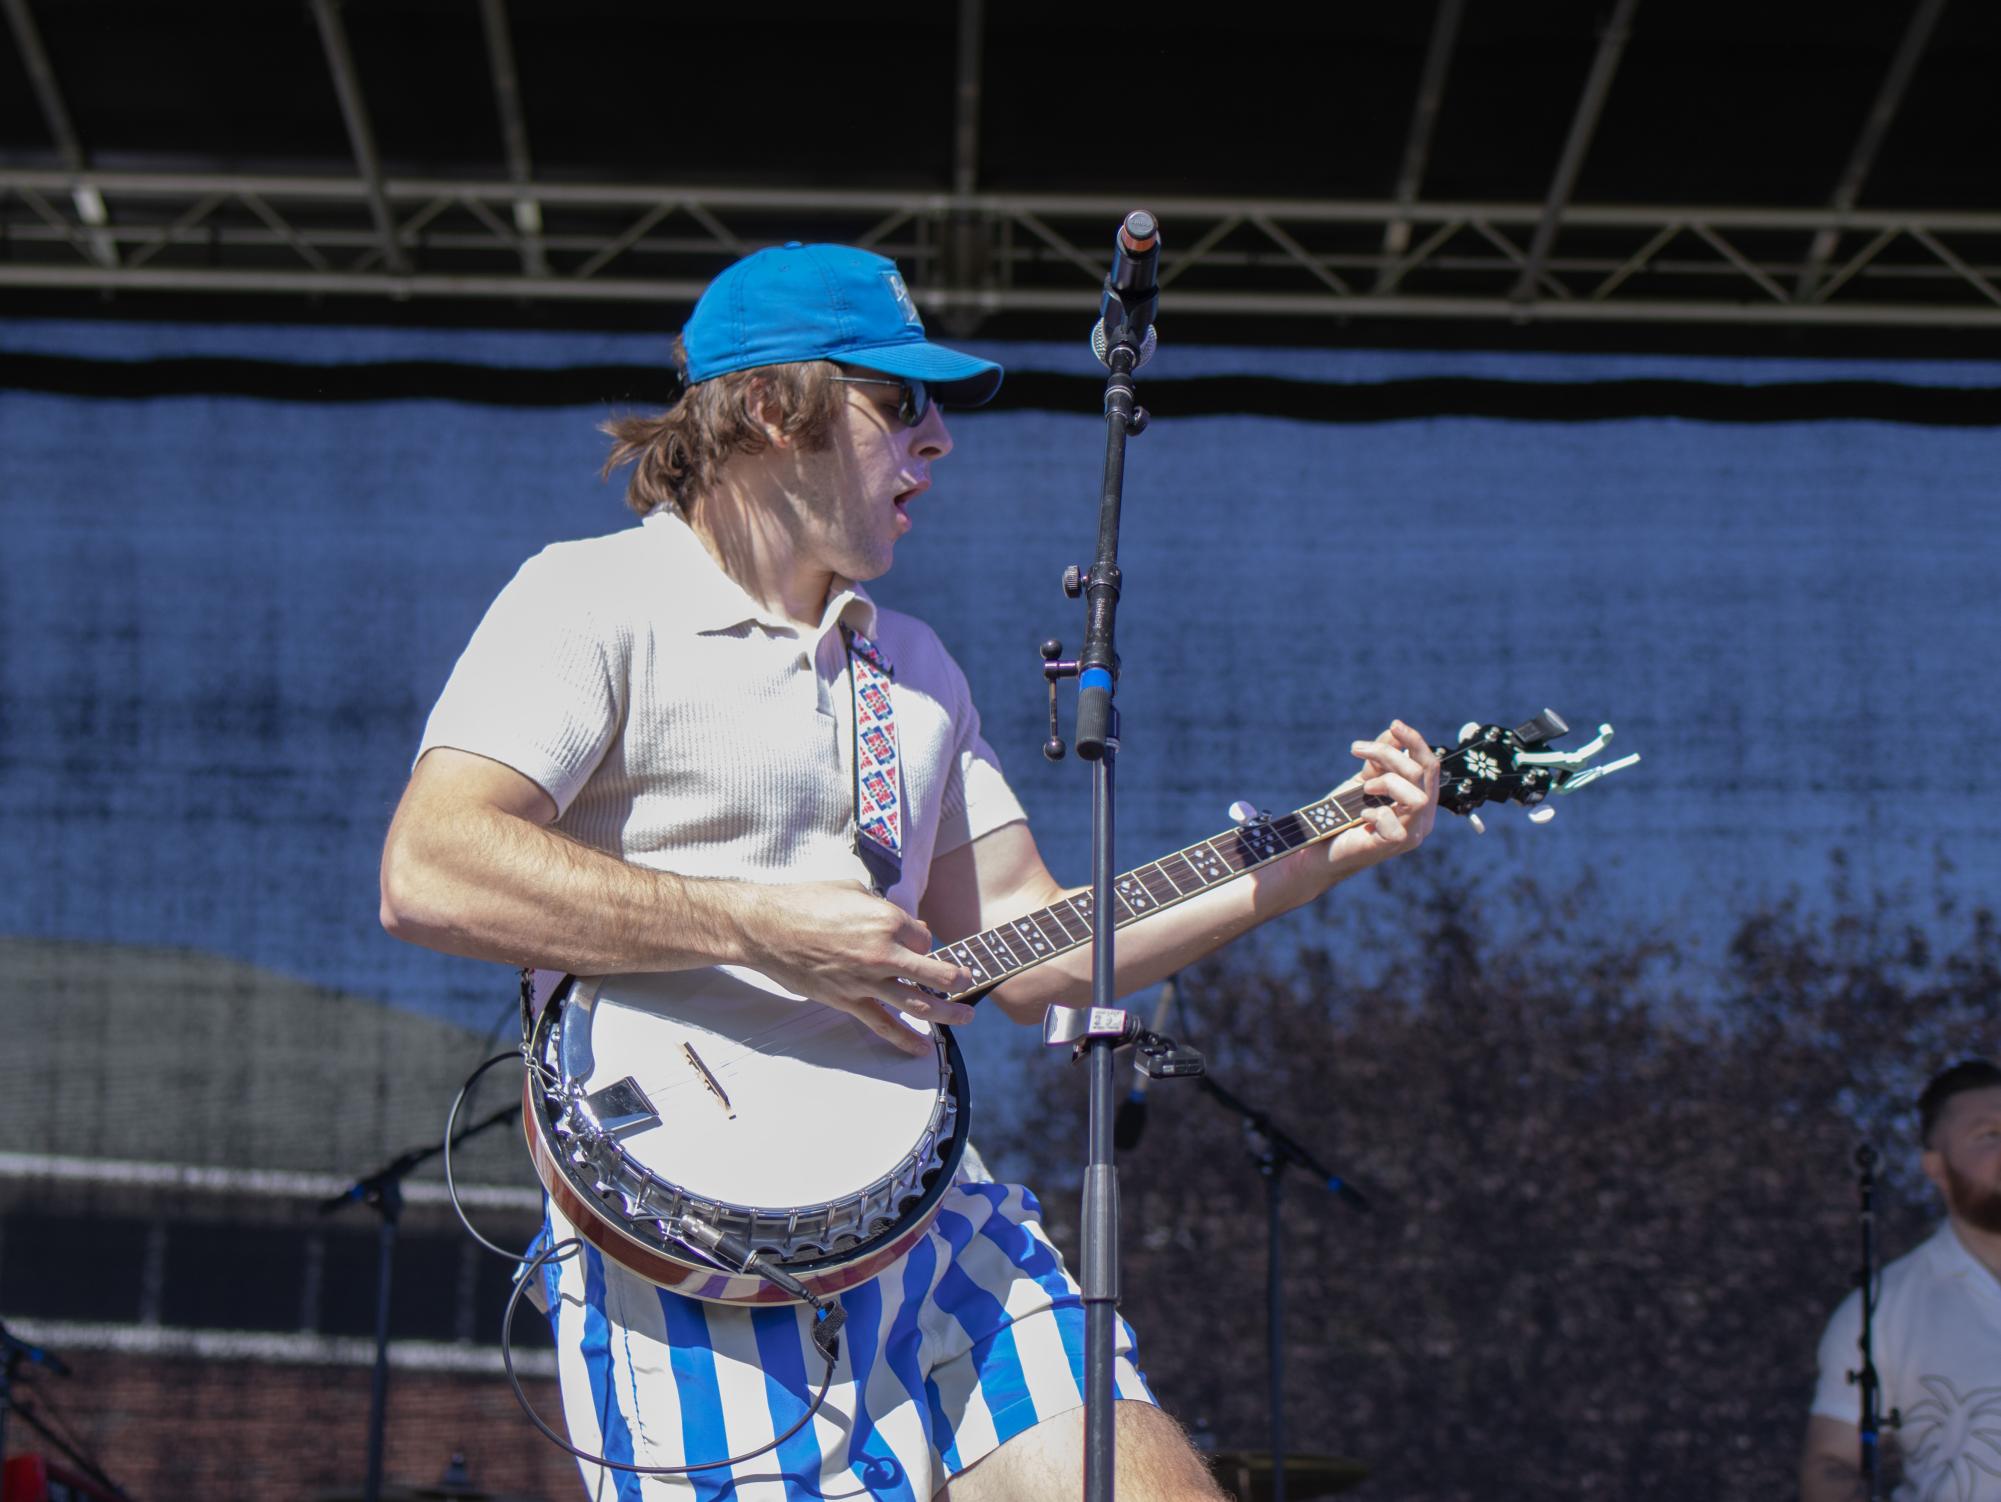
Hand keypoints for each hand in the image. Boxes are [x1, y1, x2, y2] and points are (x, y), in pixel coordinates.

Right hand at [734, 880, 975, 1054]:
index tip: (916, 942)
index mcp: (887, 920)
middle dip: (957, 980)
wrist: (766, 928)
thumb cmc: (805, 903)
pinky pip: (882, 1025)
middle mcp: (883, 952)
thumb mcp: (852, 891)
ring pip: (917, 1003)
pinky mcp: (848, 1001)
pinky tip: (921, 1049)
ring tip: (965, 1018)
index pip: (923, 937)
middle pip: (935, 972)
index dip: (922, 940)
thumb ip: (883, 908)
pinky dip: (904, 1039)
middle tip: (969, 983)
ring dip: (946, 1013)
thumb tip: (906, 924)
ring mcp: (867, 981)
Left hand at [1321, 720, 1440, 876]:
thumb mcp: (1365, 779)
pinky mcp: (1395, 845)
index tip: (1394, 724)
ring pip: (1416, 795)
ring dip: (1387, 782)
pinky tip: (1362, 815)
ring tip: (1364, 787)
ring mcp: (1412, 834)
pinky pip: (1395, 821)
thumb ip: (1381, 759)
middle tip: (1357, 748)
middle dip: (1390, 753)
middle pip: (1423, 773)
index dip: (1415, 742)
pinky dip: (1376, 811)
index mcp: (1420, 800)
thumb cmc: (1344, 815)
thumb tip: (1394, 732)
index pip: (1430, 766)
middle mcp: (1423, 819)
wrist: (1319, 846)